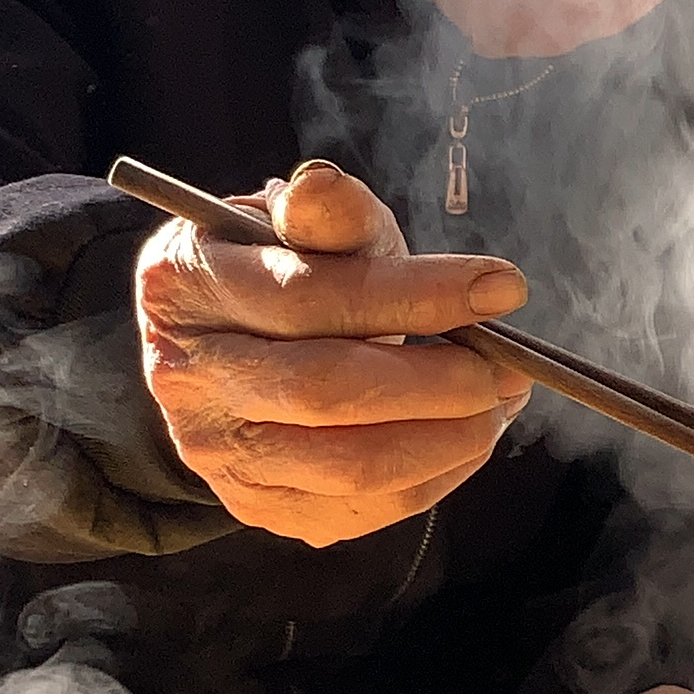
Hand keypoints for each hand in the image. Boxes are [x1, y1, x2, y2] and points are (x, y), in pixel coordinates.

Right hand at [136, 161, 534, 546]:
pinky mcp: (258, 505)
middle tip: (507, 364)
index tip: (502, 287)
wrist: (236, 349)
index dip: (416, 293)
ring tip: (497, 399)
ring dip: (450, 435)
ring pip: (351, 464)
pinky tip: (466, 435)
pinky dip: (437, 474)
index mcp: (186, 286)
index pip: (309, 296)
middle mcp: (186, 376)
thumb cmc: (285, 274)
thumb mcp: (303, 227)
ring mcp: (217, 453)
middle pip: (326, 390)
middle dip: (440, 379)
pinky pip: (365, 507)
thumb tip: (323, 186)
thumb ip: (327, 214)